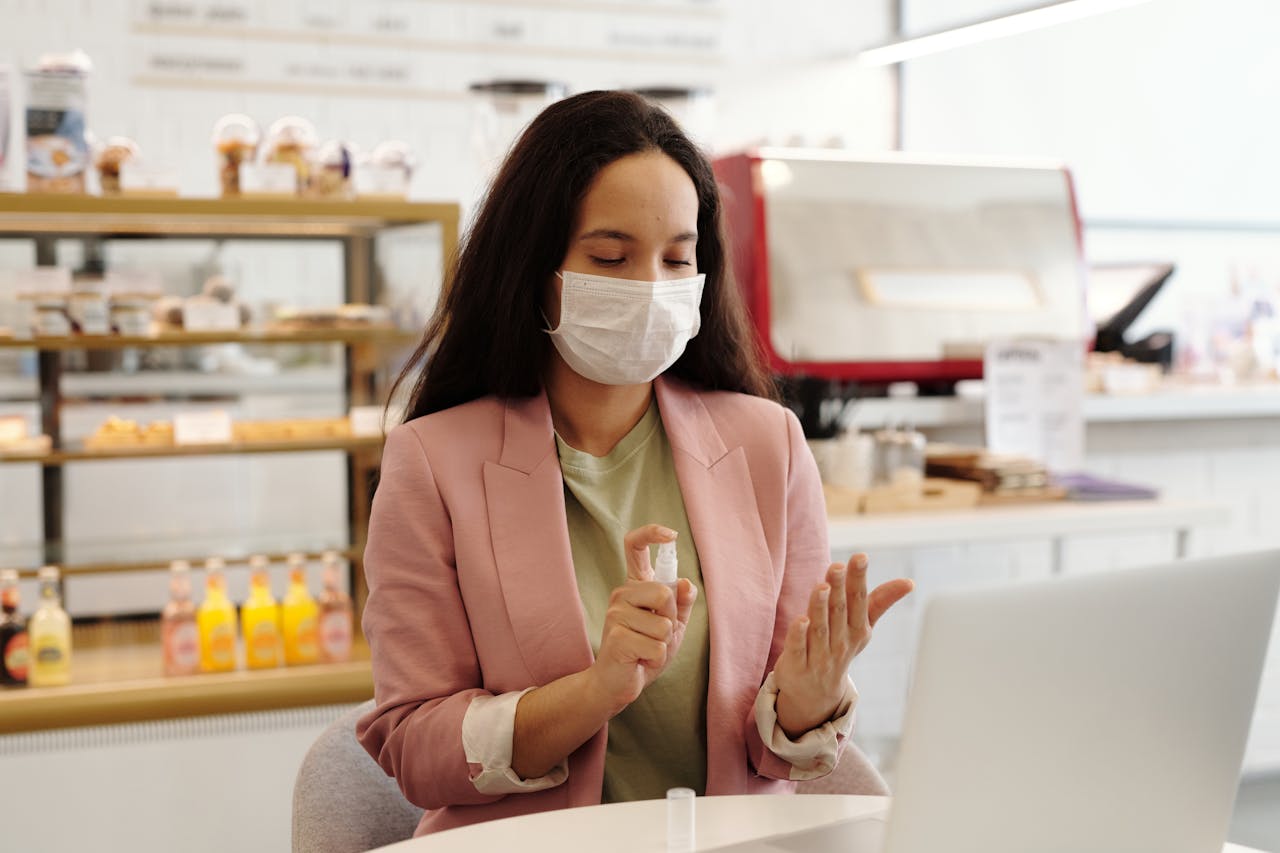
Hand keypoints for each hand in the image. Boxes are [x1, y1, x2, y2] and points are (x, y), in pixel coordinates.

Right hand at [586, 524, 697, 714]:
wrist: (617, 684)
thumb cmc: (644, 651)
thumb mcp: (672, 626)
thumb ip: (682, 604)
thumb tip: (686, 583)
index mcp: (635, 586)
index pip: (635, 547)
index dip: (652, 534)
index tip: (671, 535)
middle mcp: (621, 594)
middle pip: (664, 593)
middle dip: (670, 619)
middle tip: (655, 634)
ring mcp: (615, 615)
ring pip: (663, 625)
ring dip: (663, 644)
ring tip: (645, 649)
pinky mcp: (616, 638)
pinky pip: (656, 646)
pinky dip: (655, 658)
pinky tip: (639, 659)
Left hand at [773, 553, 912, 737]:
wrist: (815, 693)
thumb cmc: (839, 647)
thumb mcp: (861, 627)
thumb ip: (879, 602)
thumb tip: (910, 582)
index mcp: (856, 630)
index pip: (859, 601)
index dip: (858, 578)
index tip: (860, 556)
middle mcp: (840, 642)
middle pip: (839, 612)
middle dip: (838, 588)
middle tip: (837, 566)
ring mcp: (819, 656)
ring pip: (820, 629)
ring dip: (820, 607)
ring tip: (821, 586)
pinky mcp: (796, 666)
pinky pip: (799, 648)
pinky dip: (800, 635)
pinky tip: (800, 620)